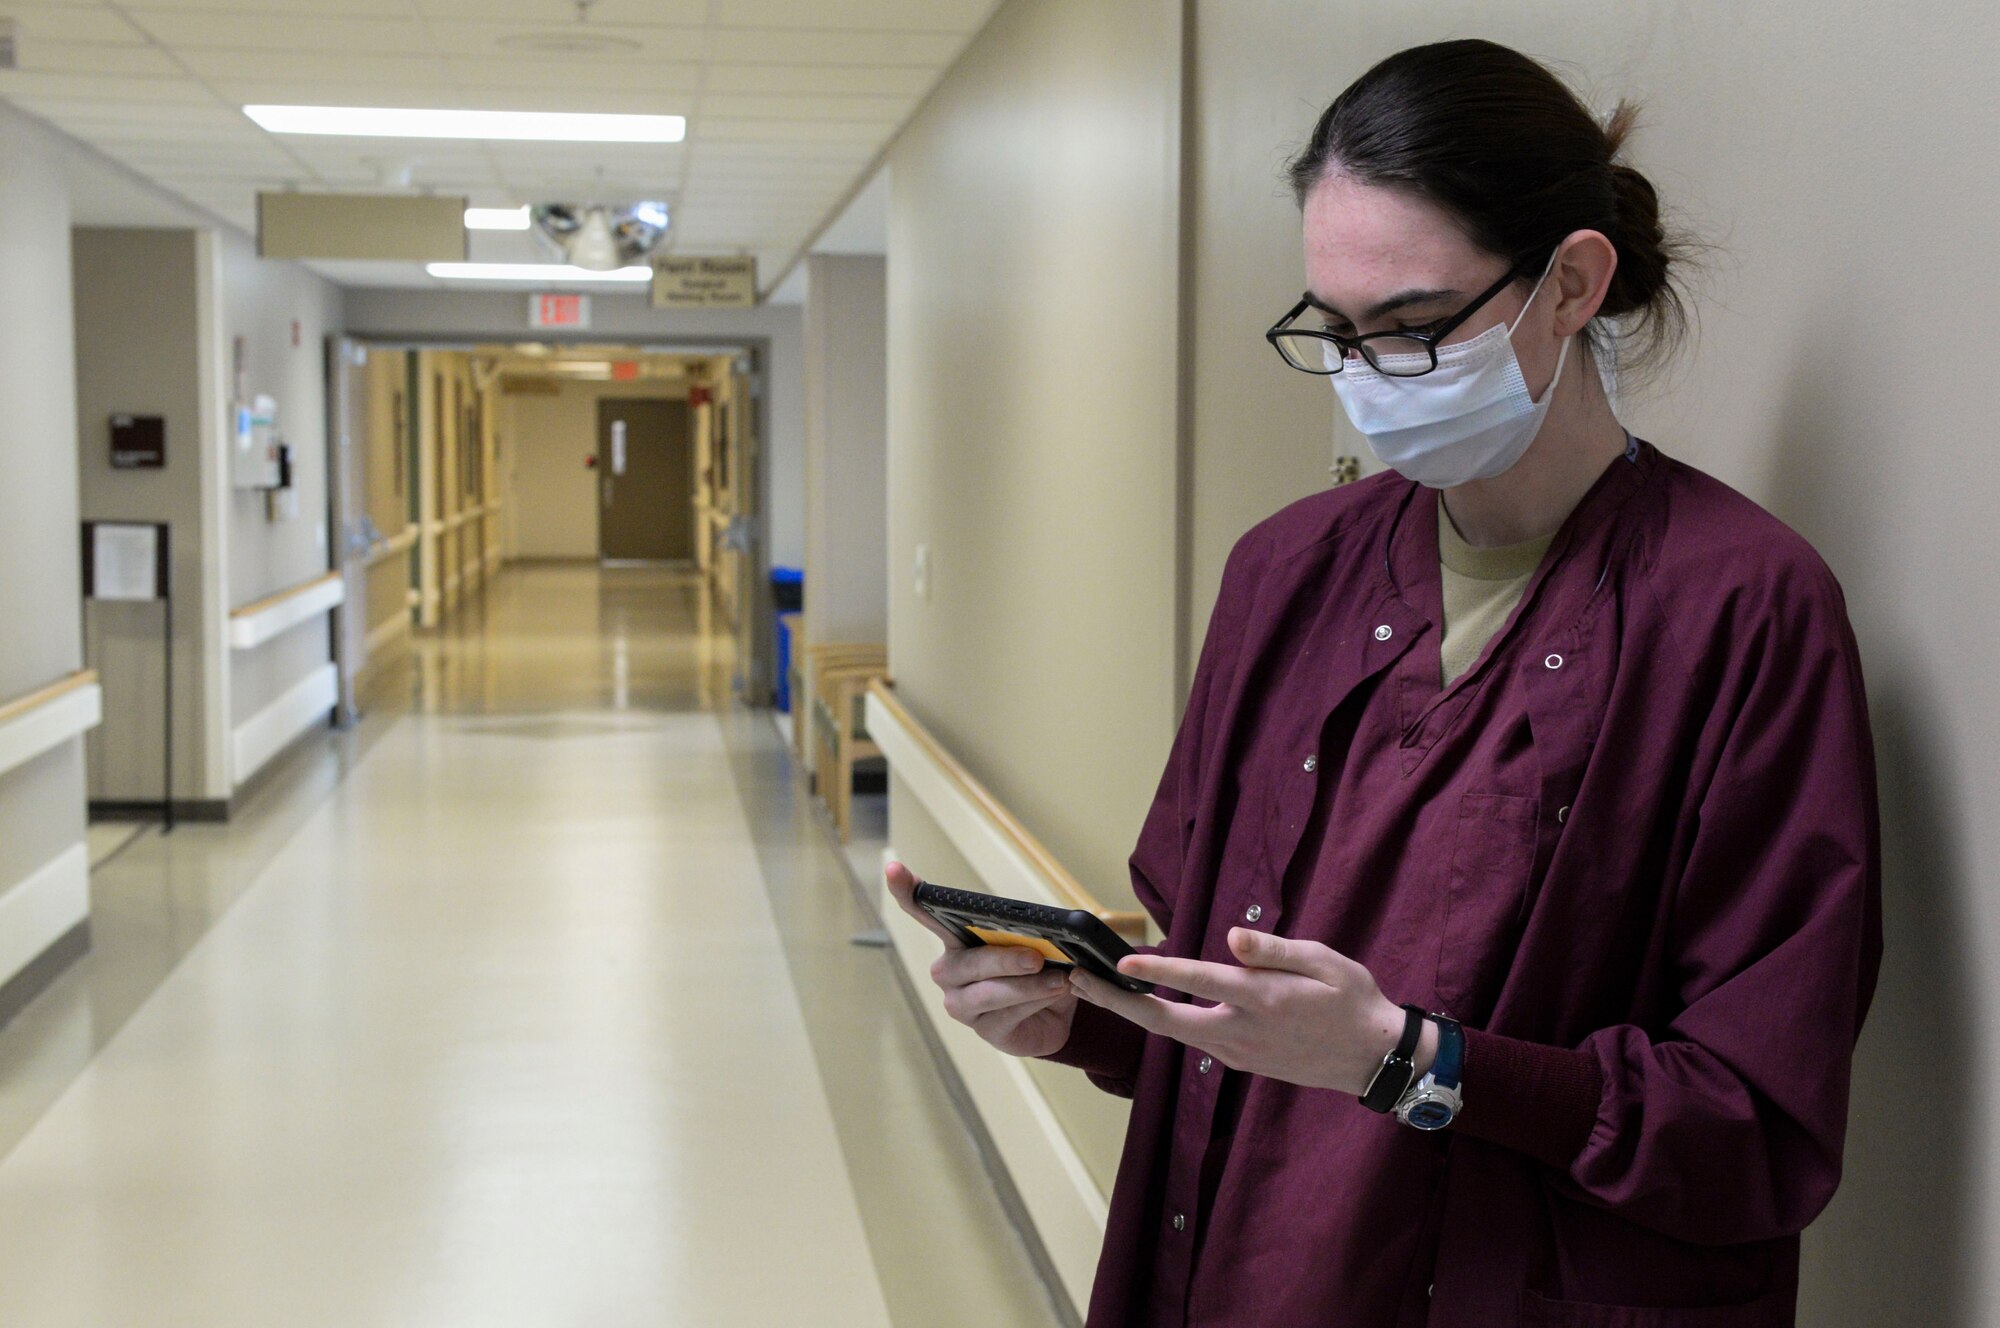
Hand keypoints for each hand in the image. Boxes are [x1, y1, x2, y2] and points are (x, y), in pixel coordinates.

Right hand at [884, 860, 1078, 1057]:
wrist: (1057, 1013)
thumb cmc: (1040, 969)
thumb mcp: (1039, 941)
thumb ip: (1033, 930)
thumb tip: (1048, 925)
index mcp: (956, 938)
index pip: (925, 912)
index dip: (907, 892)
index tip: (893, 869)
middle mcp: (949, 971)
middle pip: (968, 963)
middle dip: (1005, 959)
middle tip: (1036, 957)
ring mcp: (961, 1004)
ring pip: (987, 994)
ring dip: (1026, 986)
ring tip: (1058, 980)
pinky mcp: (983, 1031)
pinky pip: (1006, 1016)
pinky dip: (1034, 1003)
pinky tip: (1054, 995)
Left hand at [1069, 927, 1434, 1094]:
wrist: (1373, 1058)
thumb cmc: (1352, 1000)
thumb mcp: (1324, 963)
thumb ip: (1275, 951)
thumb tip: (1233, 937)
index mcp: (1263, 1000)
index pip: (1199, 981)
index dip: (1158, 969)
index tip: (1122, 960)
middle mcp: (1242, 1031)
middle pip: (1165, 1019)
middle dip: (1117, 1001)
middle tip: (1077, 981)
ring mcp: (1239, 1051)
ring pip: (1175, 1031)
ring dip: (1135, 1010)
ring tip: (1097, 988)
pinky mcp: (1241, 1061)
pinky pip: (1195, 1038)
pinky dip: (1165, 1020)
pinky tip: (1146, 1005)